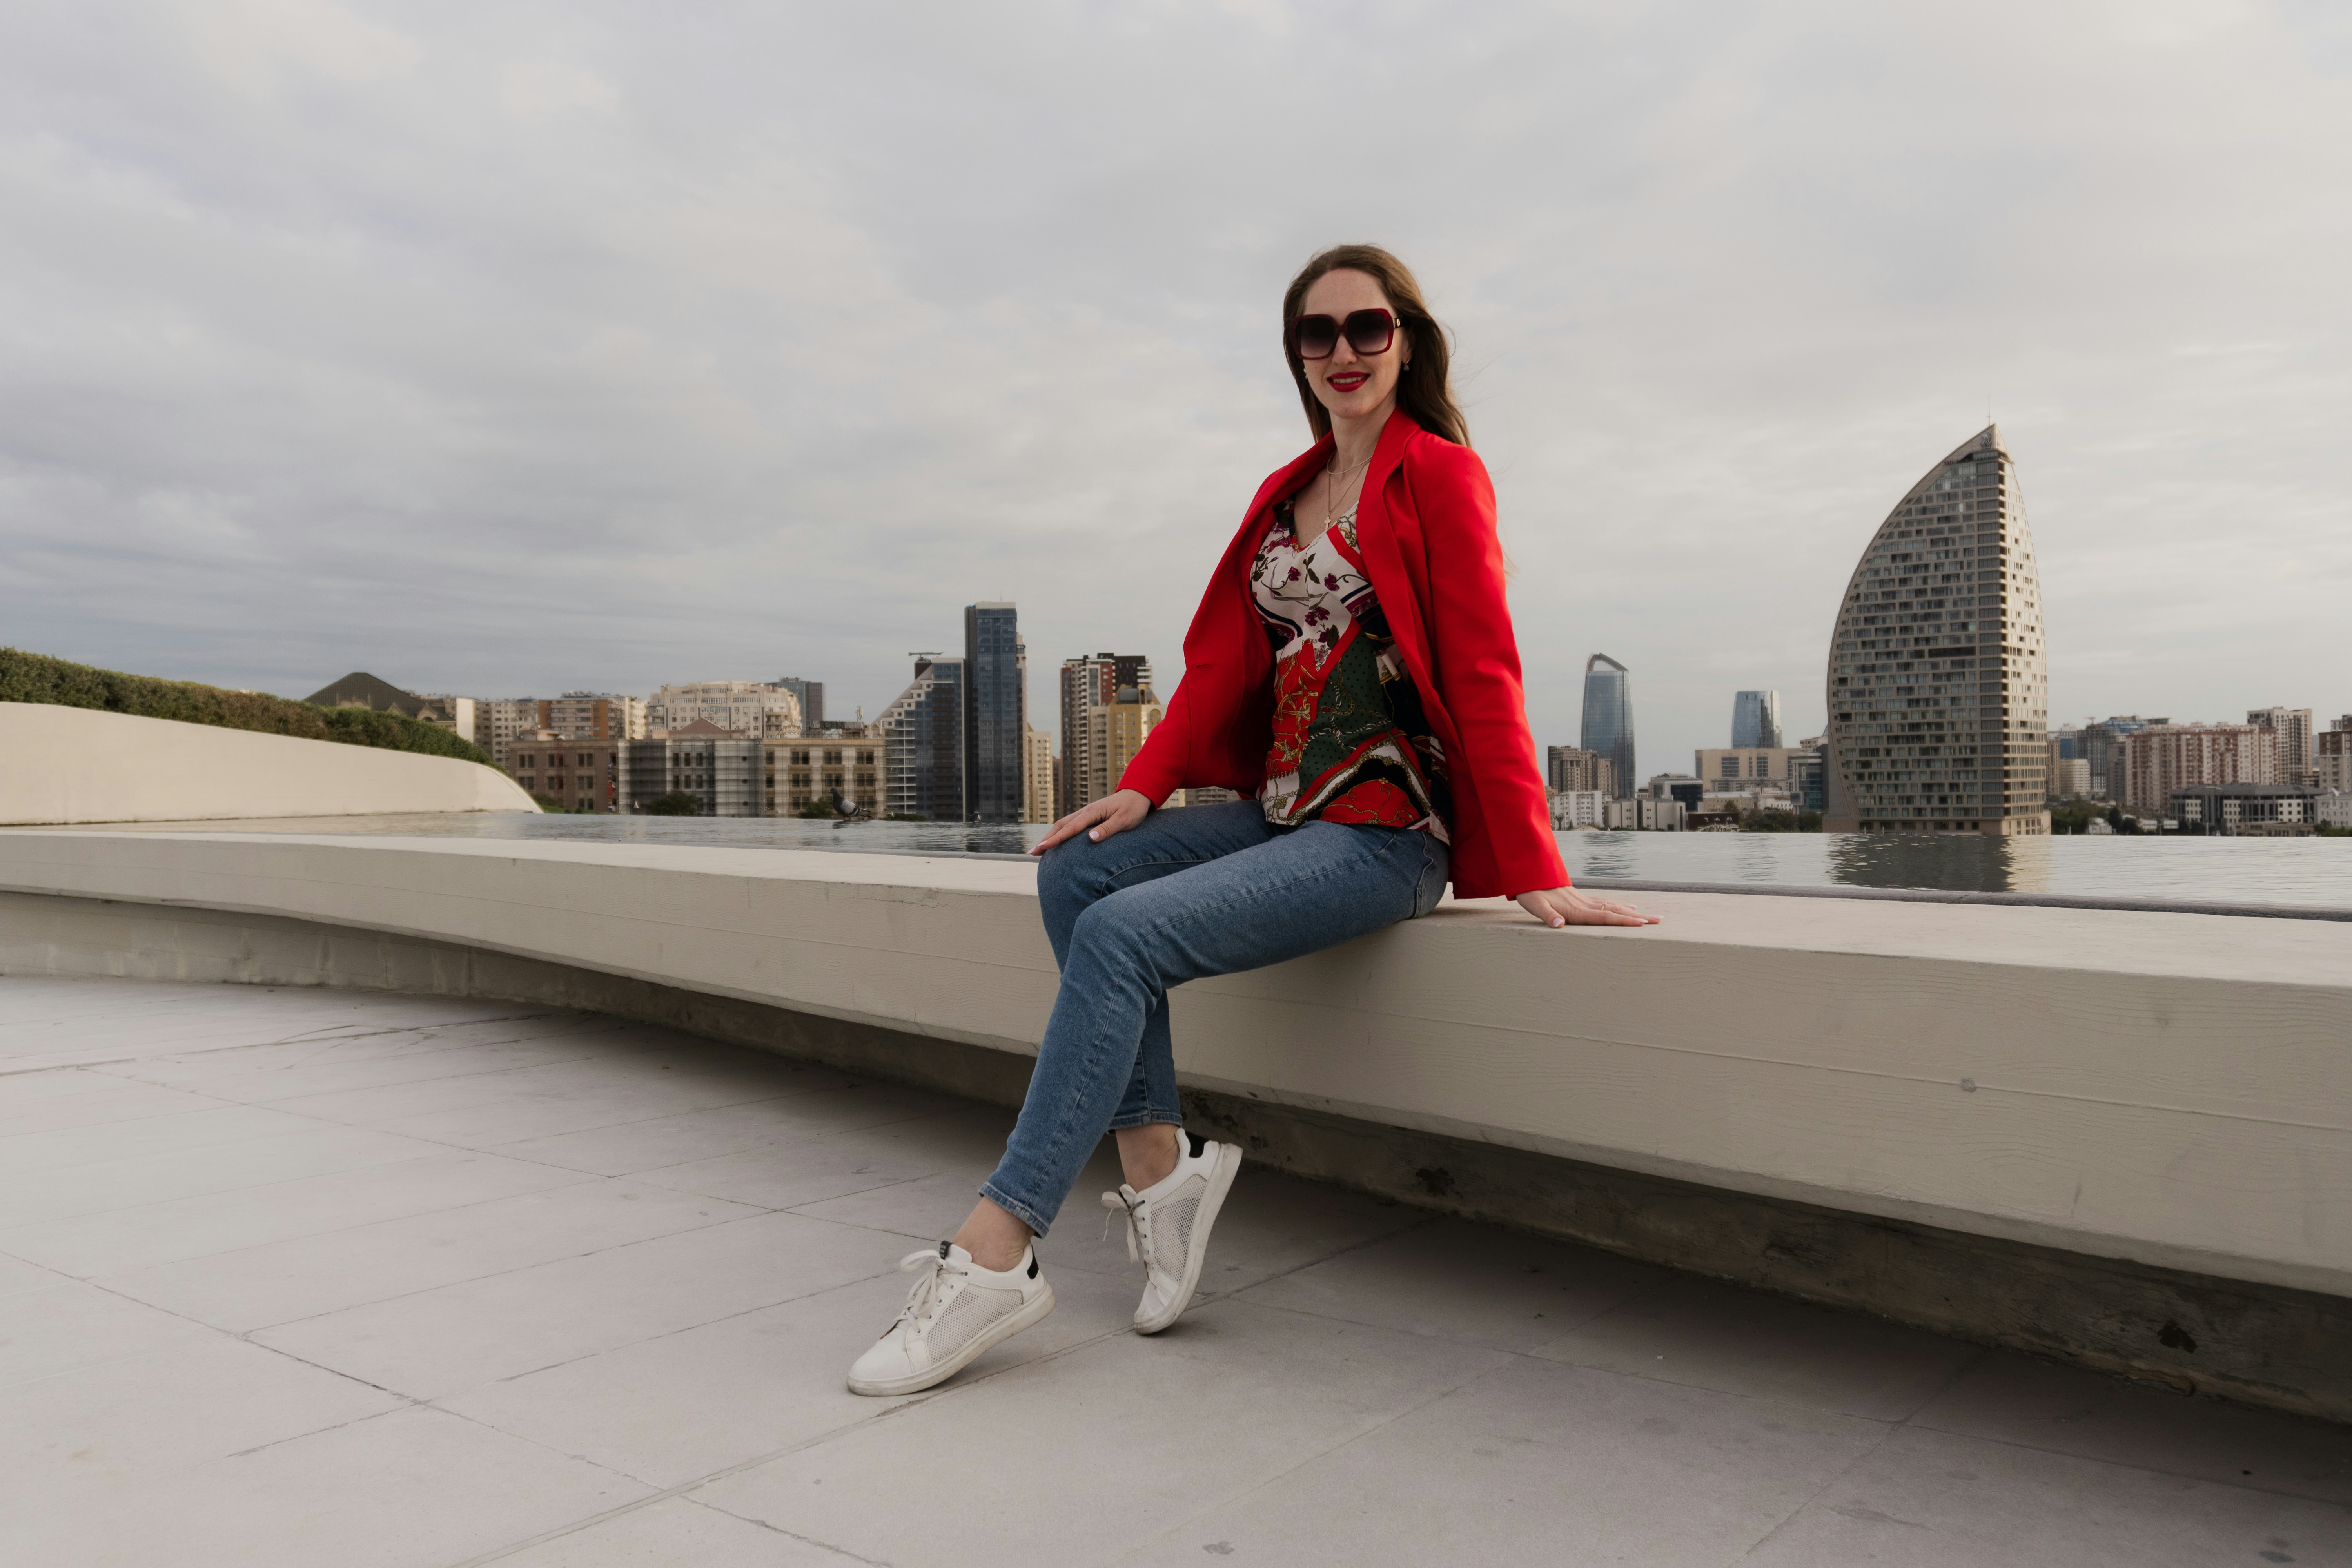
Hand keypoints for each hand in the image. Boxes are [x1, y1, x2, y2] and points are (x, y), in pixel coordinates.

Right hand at [1029, 789, 1152, 854]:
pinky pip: (1070, 825)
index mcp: (1092, 812)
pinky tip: (1056, 841)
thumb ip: (1108, 829)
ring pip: (1063, 824)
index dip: (1056, 839)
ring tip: (1039, 849)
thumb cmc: (1133, 809)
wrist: (1138, 795)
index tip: (1043, 847)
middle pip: (1060, 825)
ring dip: (1050, 836)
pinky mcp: (1089, 817)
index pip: (1070, 828)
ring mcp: (1086, 814)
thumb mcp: (1124, 820)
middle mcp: (1085, 812)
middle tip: (1033, 852)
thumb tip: (1090, 839)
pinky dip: (1060, 833)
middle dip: (1046, 839)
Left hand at [1514, 886, 1657, 928]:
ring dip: (1634, 912)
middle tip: (1659, 921)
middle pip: (1616, 911)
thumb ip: (1546, 915)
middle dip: (1638, 917)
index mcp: (1576, 910)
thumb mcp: (1534, 905)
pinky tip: (1630, 908)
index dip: (1623, 921)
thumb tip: (1558, 925)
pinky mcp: (1583, 898)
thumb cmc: (1531, 893)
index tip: (1641, 924)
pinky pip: (1607, 903)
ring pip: (1615, 906)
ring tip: (1652, 917)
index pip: (1604, 916)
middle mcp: (1585, 904)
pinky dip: (1621, 906)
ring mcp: (1585, 900)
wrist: (1529, 874)